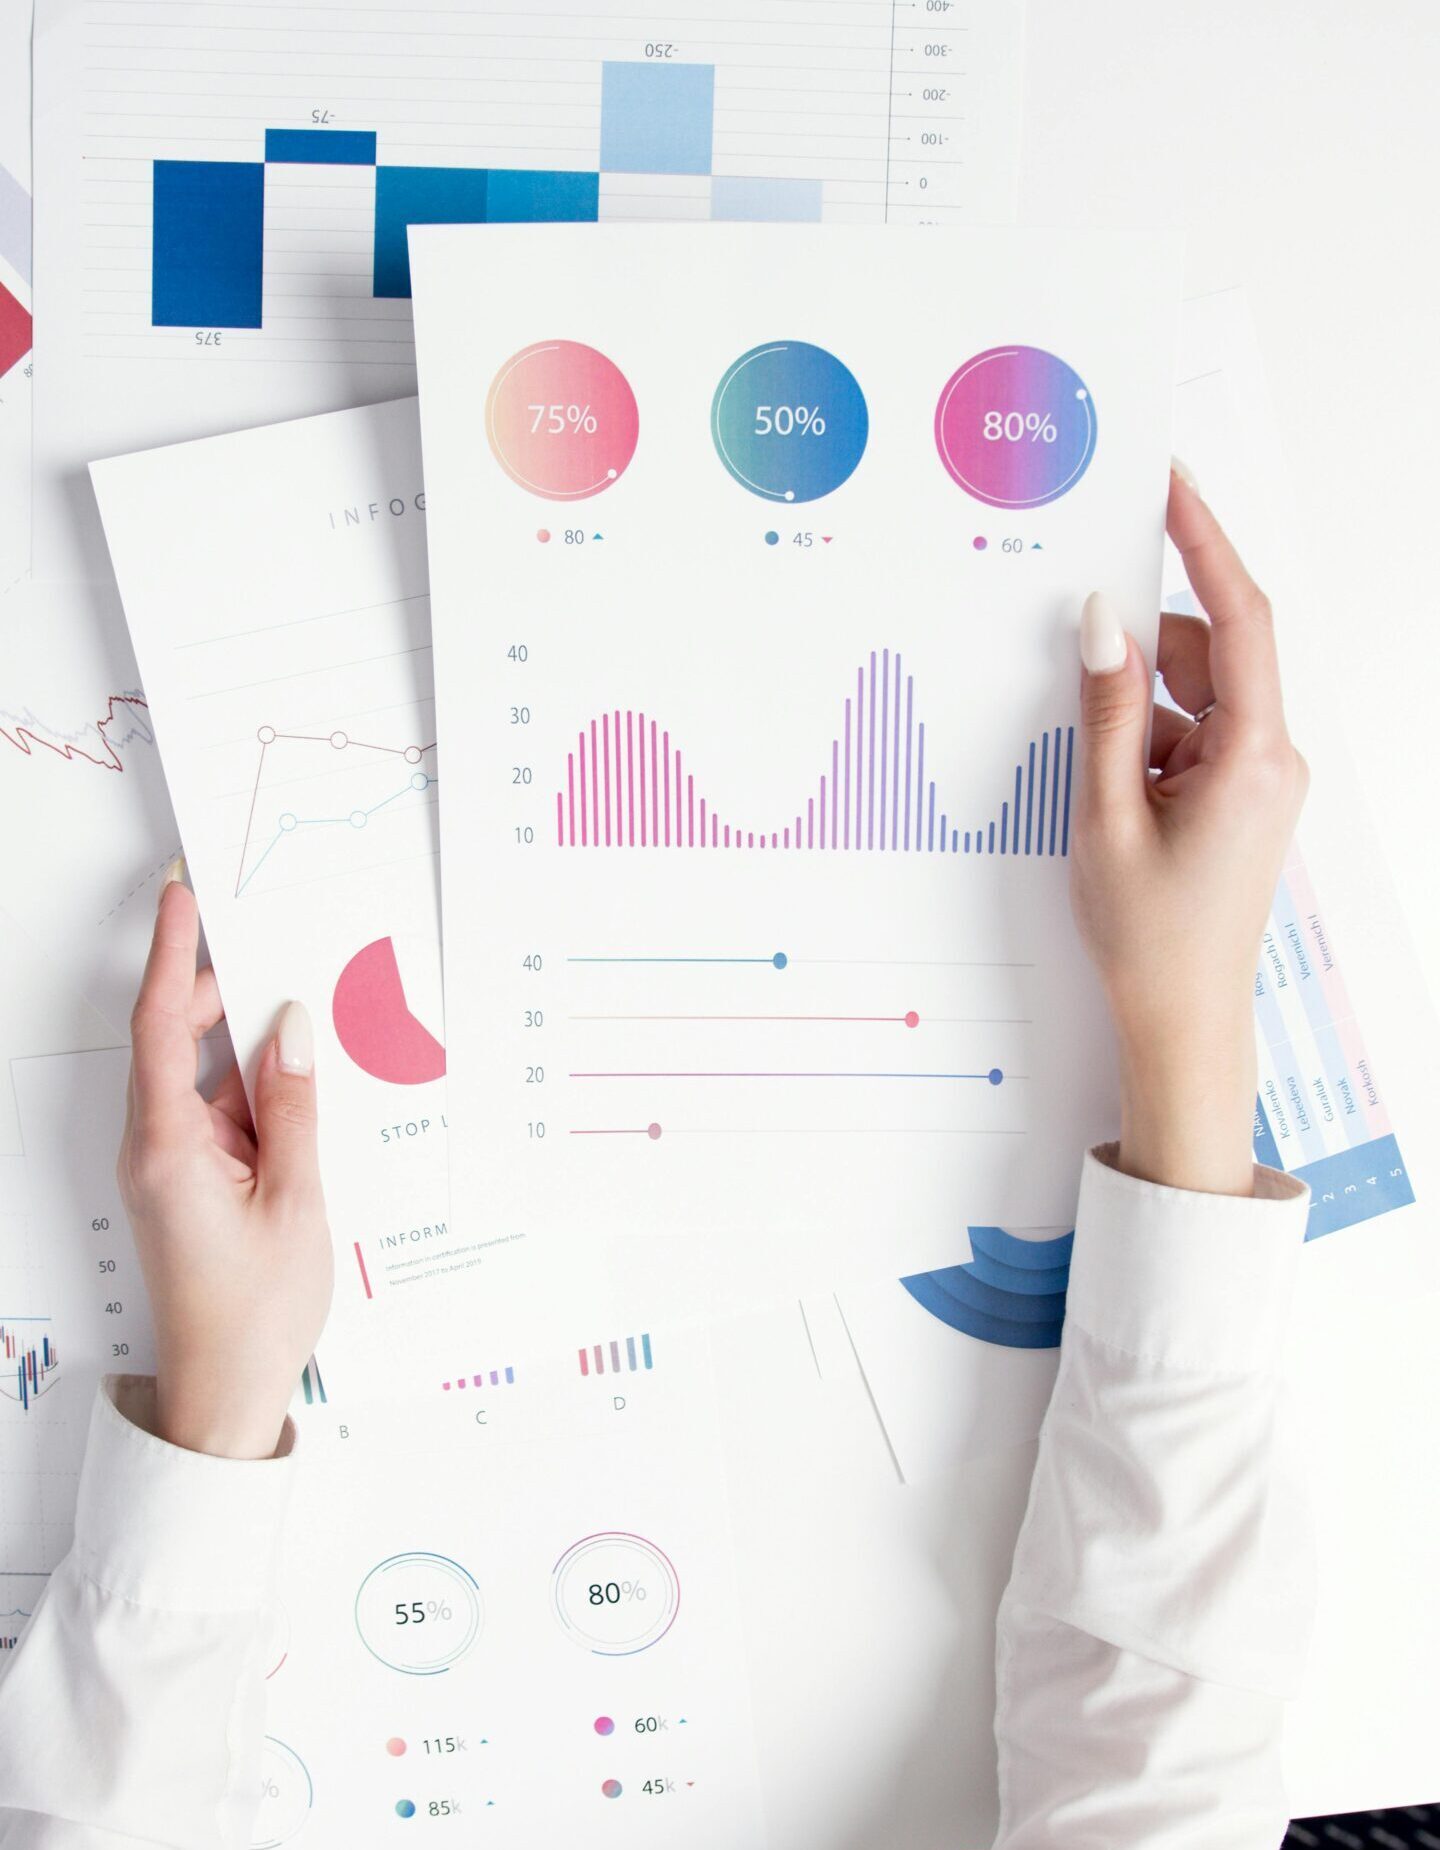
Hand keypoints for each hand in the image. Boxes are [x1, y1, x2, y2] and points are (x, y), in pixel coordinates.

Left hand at [117, 868, 332, 1457]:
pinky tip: (293, 1082)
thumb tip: (290, 1025)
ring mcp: (168, 1167)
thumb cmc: (256, 1310)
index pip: (161, 1026)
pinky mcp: (186, 1184)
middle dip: (213, 988)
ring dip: (239, 1042)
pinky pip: (213, 1113)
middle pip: (171, 1041)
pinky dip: (248, 1087)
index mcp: (169, 1149)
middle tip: (267, 941)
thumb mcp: (296, 1200)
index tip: (182, 898)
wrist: (225, 1393)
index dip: (171, 955)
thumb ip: (294, 1105)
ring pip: (196, 1076)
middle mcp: (154, 1149)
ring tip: (297, 1010)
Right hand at [1071, 468, 1307, 1196]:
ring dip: (1142, 713)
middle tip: (1078, 675)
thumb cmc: (1149, 935)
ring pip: (1197, 696)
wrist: (1182, 1020)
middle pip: (1212, 655)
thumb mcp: (1107, 815)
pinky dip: (1149, 743)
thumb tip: (1101, 617)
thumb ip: (1106, 707)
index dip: (1206, 541)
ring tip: (1102, 784)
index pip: (1240, 617)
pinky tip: (1116, 794)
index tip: (1172, 483)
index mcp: (1253, 755)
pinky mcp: (1241, 795)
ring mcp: (1260, 777)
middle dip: (1145, 656)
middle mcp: (1272, 756)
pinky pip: (1193, 734)